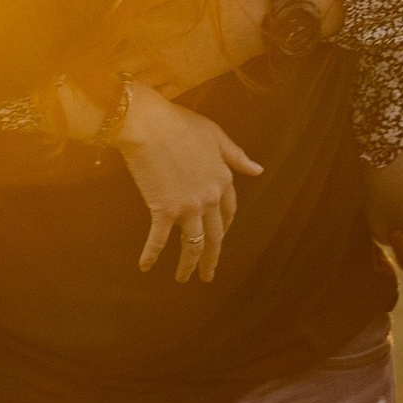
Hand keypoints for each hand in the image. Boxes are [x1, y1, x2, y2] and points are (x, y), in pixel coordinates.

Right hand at [116, 84, 262, 282]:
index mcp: (223, 180)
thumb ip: (236, 156)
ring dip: (188, 265)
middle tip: (208, 275)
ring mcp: (188, 207)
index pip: (229, 212)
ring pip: (193, 244)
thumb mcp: (215, 135)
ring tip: (184, 279)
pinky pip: (159, 239)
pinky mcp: (164, 210)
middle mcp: (210, 198)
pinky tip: (145, 266)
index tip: (219, 238)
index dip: (225, 227)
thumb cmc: (179, 124)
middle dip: (212, 258)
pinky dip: (151, 254)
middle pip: (215, 236)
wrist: (149, 125)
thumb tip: (258, 169)